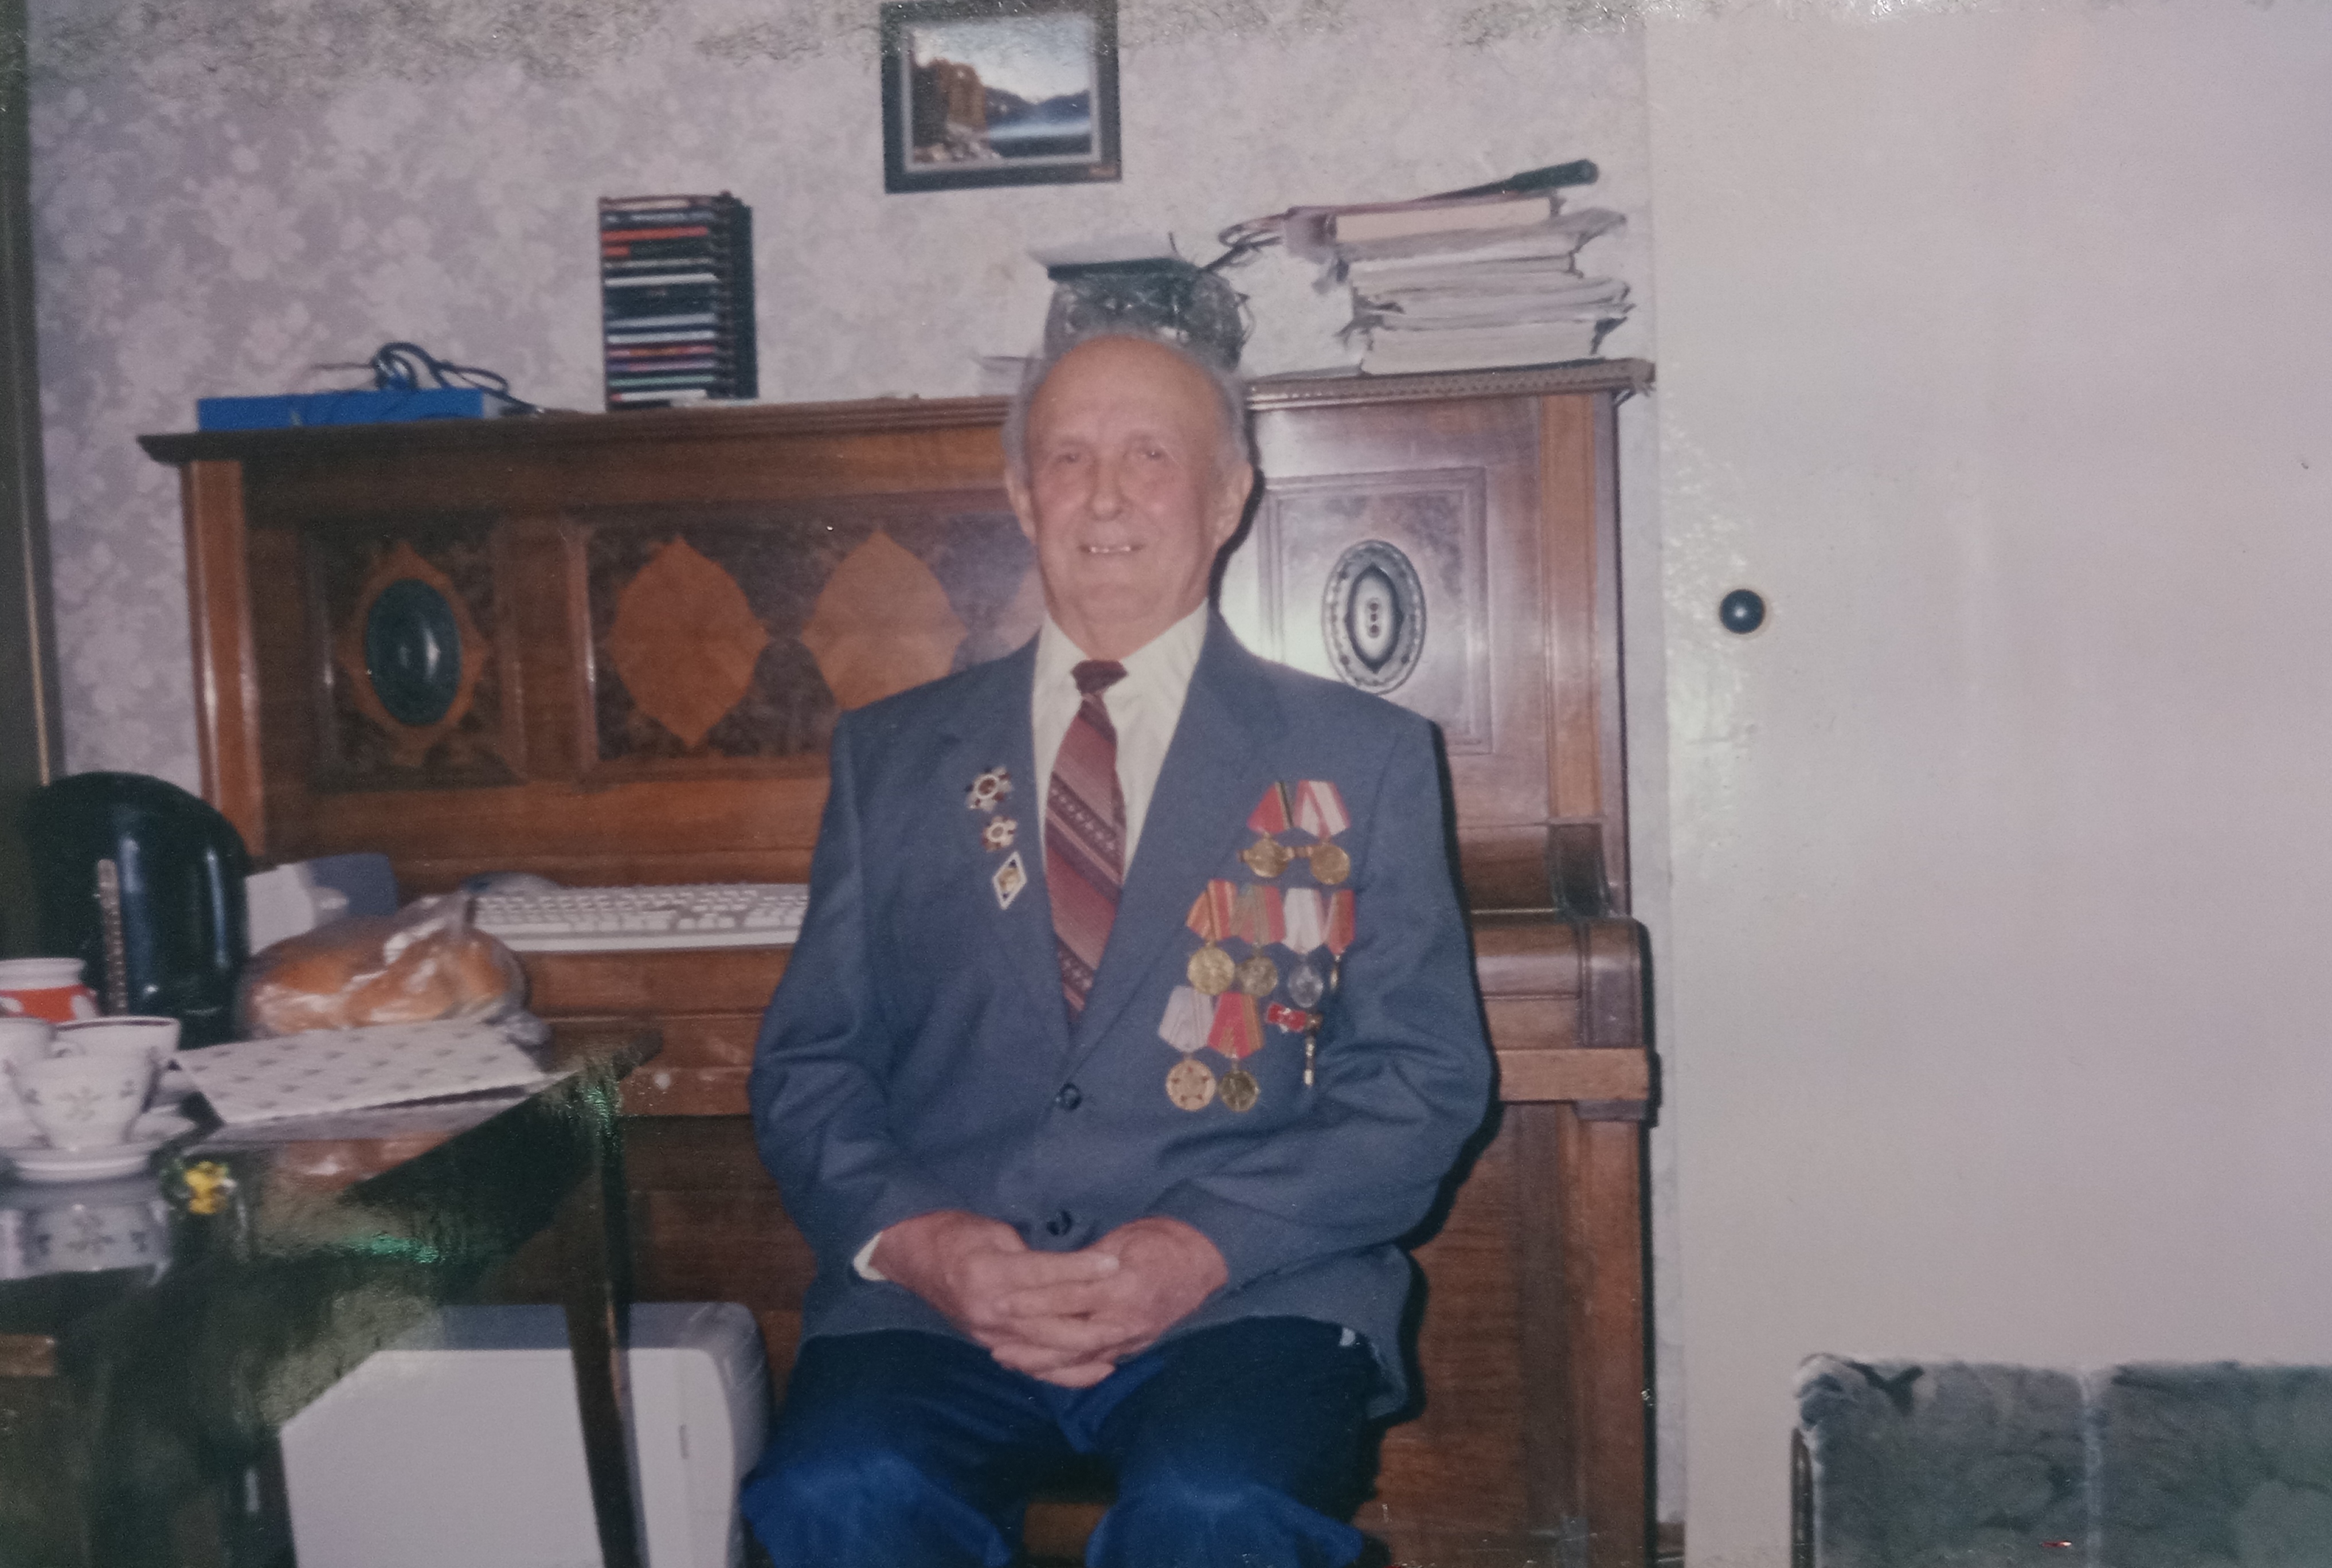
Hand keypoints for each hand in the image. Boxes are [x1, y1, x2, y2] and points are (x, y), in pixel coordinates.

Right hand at [871, 1209, 1120, 1353]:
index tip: (1116, 1265)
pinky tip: (1098, 1369)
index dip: (1082, 1270)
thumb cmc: (954, 1232)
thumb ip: (1029, 1255)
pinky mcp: (990, 1344)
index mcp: (989, 1274)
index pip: (1044, 1276)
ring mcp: (988, 1334)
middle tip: (1133, 1315)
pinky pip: (1034, 1365)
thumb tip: (1069, 1270)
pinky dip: (1067, 1372)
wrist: (911, 1256)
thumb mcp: (993, 1230)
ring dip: (1087, 1349)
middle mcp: (989, 1311)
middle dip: (1094, 1321)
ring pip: (1047, 1350)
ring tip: (1124, 1341)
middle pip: (1051, 1323)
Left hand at [986, 1216, 1227, 1386]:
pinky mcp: (1133, 1347)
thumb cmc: (1160, 1241)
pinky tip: (1039, 1369)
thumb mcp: (1122, 1239)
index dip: (1034, 1302)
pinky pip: (1093, 1364)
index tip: (1002, 1302)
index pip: (1070, 1298)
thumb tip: (1050, 1275)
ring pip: (1079, 1358)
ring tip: (1007, 1359)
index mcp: (1124, 1286)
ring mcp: (1132, 1338)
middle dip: (1032, 1344)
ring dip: (1041, 1363)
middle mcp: (1128, 1320)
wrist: (1202, 1261)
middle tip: (995, 1344)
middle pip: (1070, 1339)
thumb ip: (1087, 1263)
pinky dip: (1065, 1370)